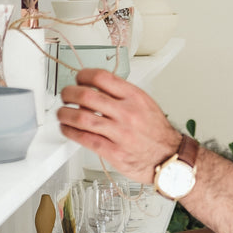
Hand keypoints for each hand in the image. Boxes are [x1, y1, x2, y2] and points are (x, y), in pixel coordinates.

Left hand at [57, 69, 180, 183]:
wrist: (170, 158)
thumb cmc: (157, 133)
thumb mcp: (145, 104)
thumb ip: (123, 95)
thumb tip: (98, 87)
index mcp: (135, 97)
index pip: (103, 77)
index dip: (84, 75)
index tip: (78, 78)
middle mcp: (127, 113)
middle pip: (87, 96)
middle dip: (69, 93)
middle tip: (65, 95)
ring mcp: (120, 133)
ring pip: (81, 118)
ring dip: (65, 114)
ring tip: (62, 113)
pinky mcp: (113, 152)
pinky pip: (85, 139)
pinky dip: (70, 132)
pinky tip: (67, 129)